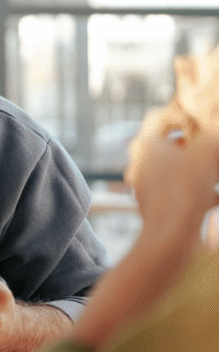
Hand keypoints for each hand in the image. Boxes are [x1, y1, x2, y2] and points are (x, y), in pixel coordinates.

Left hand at [125, 107, 218, 240]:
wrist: (171, 237)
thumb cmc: (185, 186)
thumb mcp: (208, 151)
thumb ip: (214, 138)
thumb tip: (214, 140)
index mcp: (144, 145)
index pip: (159, 118)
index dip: (183, 115)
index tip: (204, 121)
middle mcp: (142, 164)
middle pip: (174, 146)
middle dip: (200, 146)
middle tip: (215, 147)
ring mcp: (150, 187)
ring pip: (183, 171)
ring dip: (206, 170)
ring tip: (217, 170)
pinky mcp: (162, 208)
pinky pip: (188, 194)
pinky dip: (207, 193)